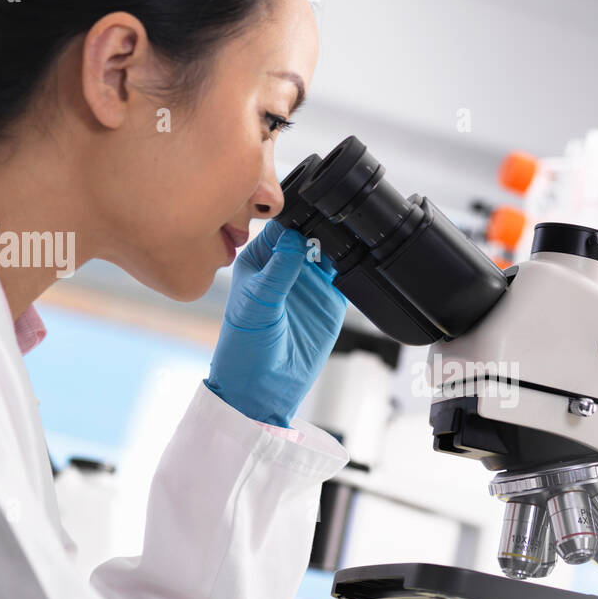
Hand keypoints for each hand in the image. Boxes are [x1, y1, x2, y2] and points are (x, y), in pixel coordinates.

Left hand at [205, 220, 345, 426]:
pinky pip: (342, 274)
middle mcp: (284, 268)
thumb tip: (296, 237)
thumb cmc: (245, 346)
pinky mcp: (328, 300)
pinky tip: (352, 260)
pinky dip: (350, 265)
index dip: (296, 216)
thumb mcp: (258, 302)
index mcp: (259, 261)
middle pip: (307, 233)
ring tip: (343, 240)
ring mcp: (307, 283)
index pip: (280, 228)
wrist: (264, 387)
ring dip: (337, 243)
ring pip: (327, 250)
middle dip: (321, 226)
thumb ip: (279, 269)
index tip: (313, 211)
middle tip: (334, 222)